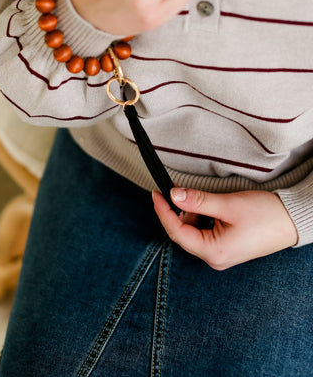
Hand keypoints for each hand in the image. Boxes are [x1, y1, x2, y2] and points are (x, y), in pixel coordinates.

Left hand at [152, 188, 297, 269]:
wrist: (292, 221)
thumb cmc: (265, 215)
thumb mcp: (227, 204)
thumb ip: (198, 201)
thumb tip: (173, 195)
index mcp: (213, 252)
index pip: (177, 232)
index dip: (163, 212)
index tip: (156, 193)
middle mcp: (214, 258)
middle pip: (184, 232)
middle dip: (181, 210)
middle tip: (182, 190)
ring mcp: (220, 254)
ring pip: (194, 230)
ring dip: (195, 212)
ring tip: (211, 200)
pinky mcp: (225, 247)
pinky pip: (205, 231)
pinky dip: (203, 216)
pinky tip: (214, 206)